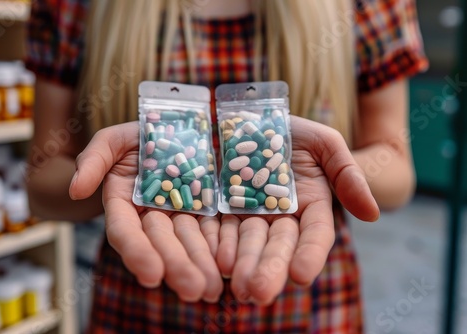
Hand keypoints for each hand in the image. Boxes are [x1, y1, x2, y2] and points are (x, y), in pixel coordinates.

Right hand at [69, 122, 222, 302]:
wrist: (175, 125)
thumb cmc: (138, 133)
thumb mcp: (112, 140)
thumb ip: (94, 161)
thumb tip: (75, 190)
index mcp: (124, 205)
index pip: (126, 232)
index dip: (137, 253)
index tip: (152, 275)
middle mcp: (151, 215)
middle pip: (163, 244)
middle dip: (177, 267)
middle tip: (194, 290)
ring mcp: (181, 213)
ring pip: (190, 242)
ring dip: (202, 266)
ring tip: (214, 287)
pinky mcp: (207, 208)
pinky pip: (215, 228)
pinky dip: (222, 246)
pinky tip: (232, 263)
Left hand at [215, 115, 379, 304]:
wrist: (255, 119)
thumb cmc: (297, 132)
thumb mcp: (326, 145)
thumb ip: (347, 176)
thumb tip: (373, 215)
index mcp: (312, 207)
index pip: (314, 236)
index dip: (309, 255)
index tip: (300, 275)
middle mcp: (282, 217)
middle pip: (278, 246)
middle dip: (270, 269)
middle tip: (260, 292)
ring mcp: (251, 213)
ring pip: (248, 242)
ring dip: (242, 265)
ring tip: (235, 285)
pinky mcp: (224, 207)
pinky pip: (221, 227)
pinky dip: (219, 243)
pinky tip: (215, 260)